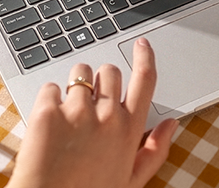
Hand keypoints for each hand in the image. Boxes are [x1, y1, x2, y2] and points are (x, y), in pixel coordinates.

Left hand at [7, 38, 177, 187]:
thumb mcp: (131, 180)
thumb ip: (155, 150)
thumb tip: (171, 123)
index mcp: (129, 131)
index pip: (144, 81)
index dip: (145, 57)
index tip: (142, 44)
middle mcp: (106, 117)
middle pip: (110, 71)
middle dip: (101, 80)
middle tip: (91, 100)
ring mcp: (76, 112)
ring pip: (80, 73)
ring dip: (75, 85)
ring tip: (68, 113)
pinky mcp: (47, 112)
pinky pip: (51, 87)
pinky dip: (49, 99)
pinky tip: (49, 124)